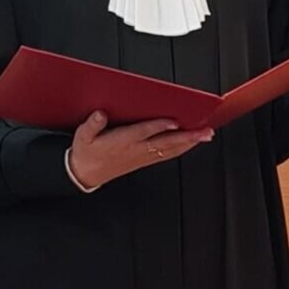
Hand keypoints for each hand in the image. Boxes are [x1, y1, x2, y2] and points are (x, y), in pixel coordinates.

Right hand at [68, 111, 214, 188]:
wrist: (85, 173)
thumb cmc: (87, 152)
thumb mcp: (83, 136)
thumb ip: (92, 124)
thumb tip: (100, 114)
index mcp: (123, 141)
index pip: (145, 132)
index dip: (160, 126)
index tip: (175, 121)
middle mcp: (137, 149)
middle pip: (166, 142)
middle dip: (187, 137)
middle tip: (205, 132)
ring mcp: (142, 157)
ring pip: (171, 150)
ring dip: (189, 143)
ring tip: (205, 135)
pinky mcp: (144, 161)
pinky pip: (167, 154)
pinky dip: (181, 149)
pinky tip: (190, 144)